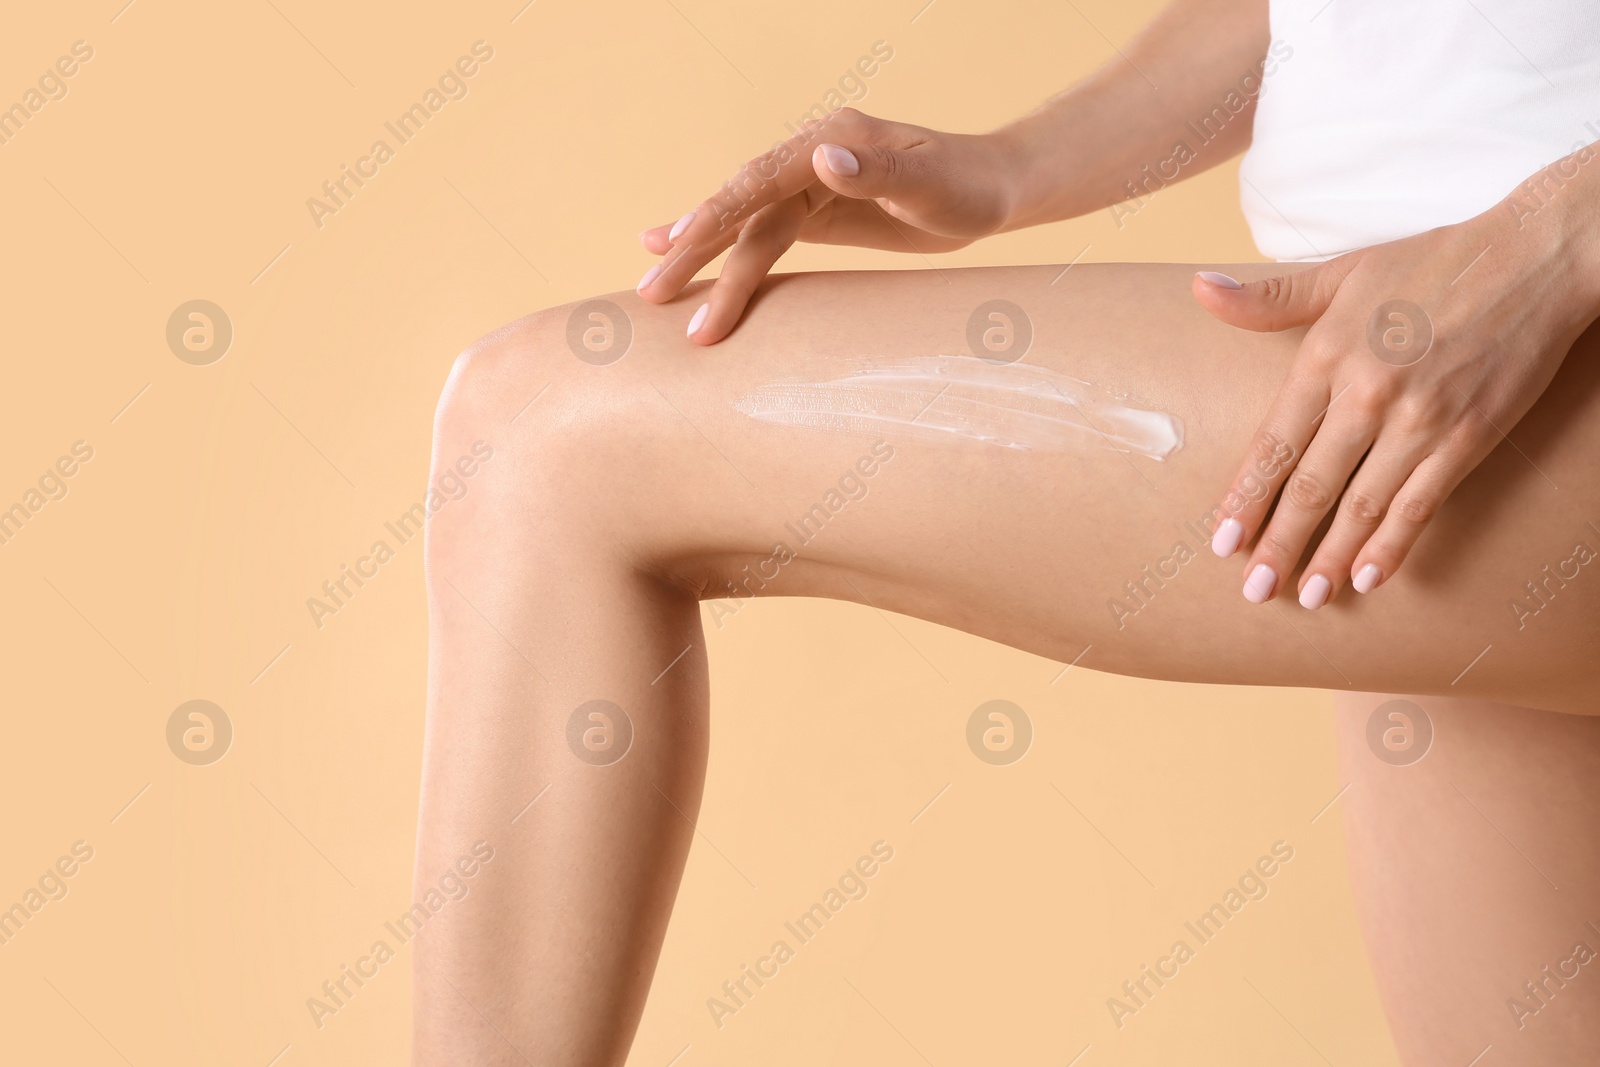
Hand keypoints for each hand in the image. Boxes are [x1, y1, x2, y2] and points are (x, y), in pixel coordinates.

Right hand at [636, 107, 1022, 343]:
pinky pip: (761, 232)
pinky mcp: (817, 210)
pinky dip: (724, 247)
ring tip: (653, 285)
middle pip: (739, 206)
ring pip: (745, 224)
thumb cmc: (972, 187)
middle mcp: (810, 157)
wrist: (996, 188)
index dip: (713, 222)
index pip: (756, 185)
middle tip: (651, 296)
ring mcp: (810, 183)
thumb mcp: (933, 183)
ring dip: (699, 255)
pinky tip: (682, 250)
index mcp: (828, 143)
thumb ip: (879, 170)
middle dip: (693, 250)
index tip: (678, 257)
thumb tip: (823, 157)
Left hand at [1192, 184, 1599, 608]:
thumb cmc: (1434, 263)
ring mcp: (1419, 420)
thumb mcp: (1344, 272)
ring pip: (1361, 505)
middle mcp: (1366, 394)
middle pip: (1310, 485)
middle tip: (1253, 590)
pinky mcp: (1467, 437)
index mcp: (1327, 355)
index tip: (1223, 540)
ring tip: (1304, 597)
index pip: (1274, 443)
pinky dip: (1391, 545)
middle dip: (1278, 543)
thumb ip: (1271, 298)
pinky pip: (1420, 504)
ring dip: (1329, 558)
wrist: (1536, 257)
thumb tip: (1201, 290)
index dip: (1247, 497)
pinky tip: (1368, 578)